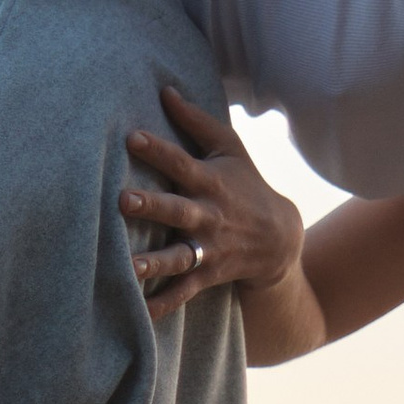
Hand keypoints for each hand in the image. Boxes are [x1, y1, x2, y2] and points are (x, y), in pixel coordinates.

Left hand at [121, 87, 306, 320]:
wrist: (280, 238)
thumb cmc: (246, 183)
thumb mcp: (229, 147)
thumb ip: (196, 121)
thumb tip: (165, 89)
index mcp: (211, 181)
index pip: (182, 162)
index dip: (159, 149)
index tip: (132, 137)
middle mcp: (209, 216)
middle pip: (178, 210)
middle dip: (152, 205)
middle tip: (123, 199)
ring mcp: (209, 248)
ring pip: (179, 257)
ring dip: (154, 262)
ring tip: (129, 267)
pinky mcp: (209, 274)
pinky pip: (183, 292)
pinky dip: (163, 305)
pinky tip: (138, 314)